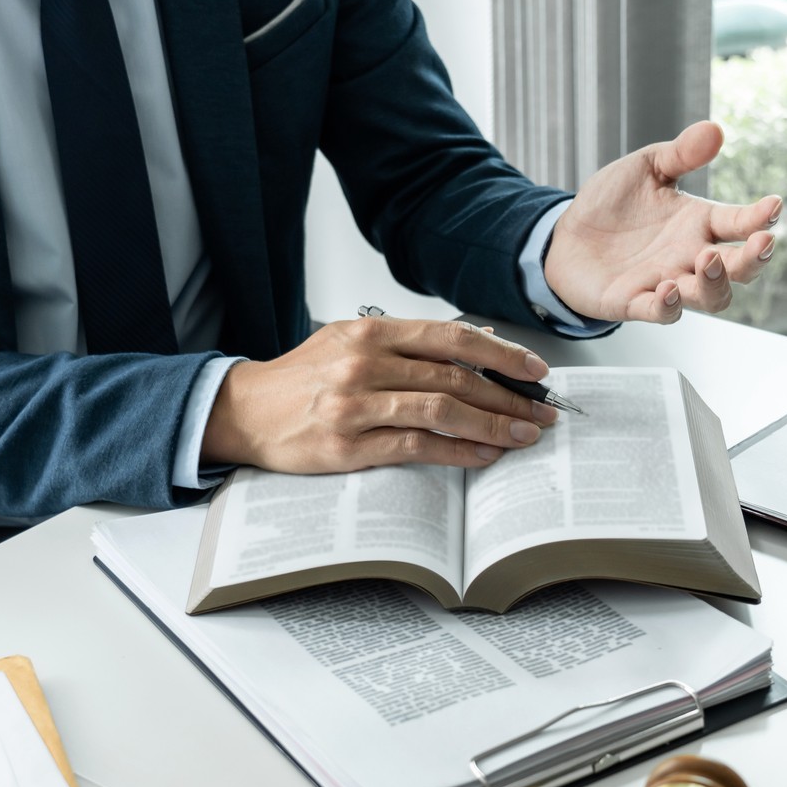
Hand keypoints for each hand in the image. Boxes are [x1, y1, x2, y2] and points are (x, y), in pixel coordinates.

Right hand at [200, 316, 557, 472]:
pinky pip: (417, 447)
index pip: (450, 337)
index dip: (500, 354)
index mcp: (369, 331)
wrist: (244, 412)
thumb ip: (409, 343)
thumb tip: (477, 341)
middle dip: (508, 396)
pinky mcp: (347, 445)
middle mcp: (363, 362)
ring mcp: (354, 405)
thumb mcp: (351, 342)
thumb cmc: (304, 379)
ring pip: (442, 410)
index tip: (536, 370)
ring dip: (492, 425)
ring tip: (524, 436)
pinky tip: (484, 455)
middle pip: (455, 376)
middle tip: (542, 411)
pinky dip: (458, 451)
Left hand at [543, 121, 780, 322]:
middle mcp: (689, 256)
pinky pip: (661, 313)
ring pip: (709, 297)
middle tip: (762, 243)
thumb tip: (714, 130)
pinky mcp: (634, 302)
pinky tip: (668, 289)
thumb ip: (680, 153)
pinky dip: (668, 306)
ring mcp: (666, 281)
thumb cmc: (612, 204)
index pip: (739, 223)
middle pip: (738, 270)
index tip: (773, 205)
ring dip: (715, 283)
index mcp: (698, 223)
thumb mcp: (646, 168)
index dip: (760, 217)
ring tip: (709, 260)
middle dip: (754, 259)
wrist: (567, 235)